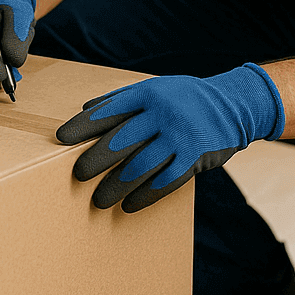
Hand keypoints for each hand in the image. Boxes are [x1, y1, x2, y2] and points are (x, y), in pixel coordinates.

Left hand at [55, 64, 284, 211]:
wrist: (234, 105)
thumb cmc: (185, 98)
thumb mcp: (156, 89)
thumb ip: (122, 98)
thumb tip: (85, 109)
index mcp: (148, 94)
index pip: (108, 110)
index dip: (83, 125)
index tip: (61, 139)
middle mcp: (162, 113)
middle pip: (120, 141)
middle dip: (95, 161)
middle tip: (77, 176)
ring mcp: (180, 136)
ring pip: (139, 166)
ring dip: (115, 187)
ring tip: (99, 200)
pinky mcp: (195, 157)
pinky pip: (164, 181)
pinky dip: (144, 196)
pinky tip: (129, 206)